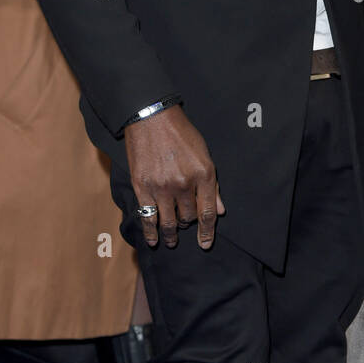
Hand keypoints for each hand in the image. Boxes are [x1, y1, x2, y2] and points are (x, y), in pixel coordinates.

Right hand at [124, 104, 225, 249]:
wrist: (151, 118)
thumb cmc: (181, 134)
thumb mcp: (205, 154)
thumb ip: (213, 185)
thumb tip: (220, 210)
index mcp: (204, 174)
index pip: (208, 212)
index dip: (207, 232)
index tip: (205, 244)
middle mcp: (184, 184)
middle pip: (189, 217)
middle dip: (188, 223)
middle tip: (185, 223)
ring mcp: (162, 187)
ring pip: (169, 222)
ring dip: (171, 234)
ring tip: (172, 241)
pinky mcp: (143, 187)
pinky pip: (148, 217)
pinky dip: (151, 232)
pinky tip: (154, 240)